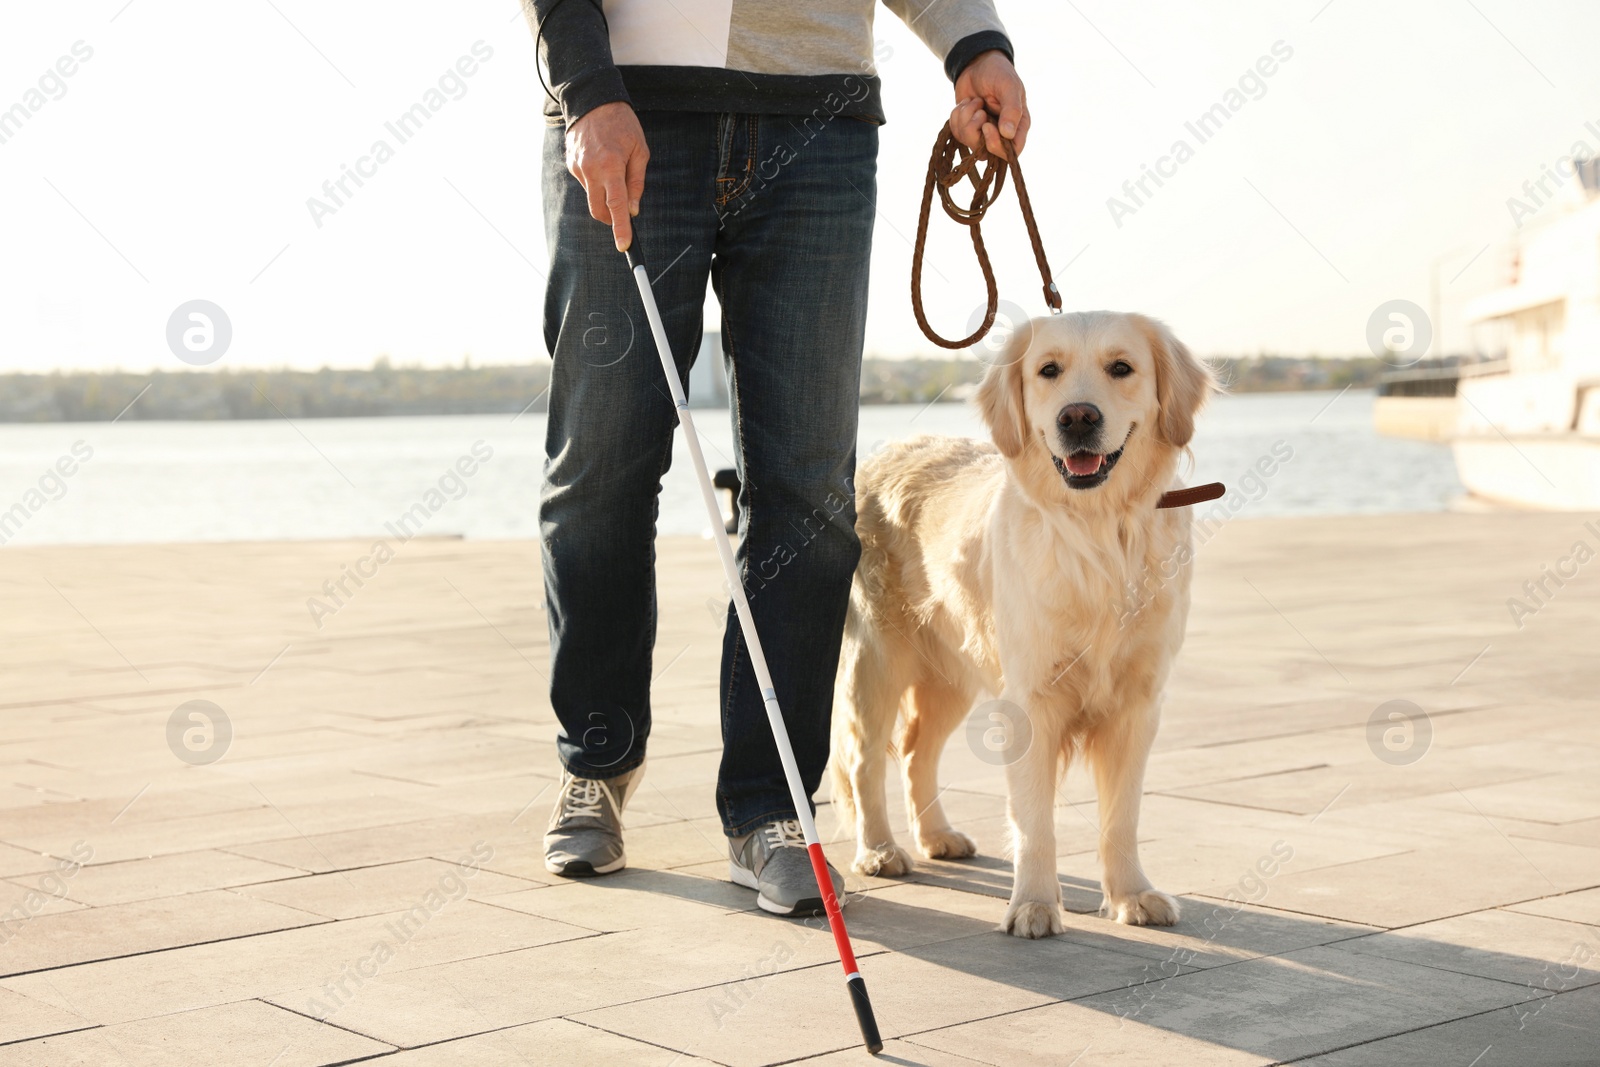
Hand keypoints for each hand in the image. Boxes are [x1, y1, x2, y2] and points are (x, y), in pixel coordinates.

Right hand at [565, 101, 648, 250]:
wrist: (593, 100)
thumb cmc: (622, 124)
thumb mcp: (640, 150)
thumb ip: (636, 182)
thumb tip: (632, 209)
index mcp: (611, 166)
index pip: (616, 206)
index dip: (620, 228)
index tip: (623, 245)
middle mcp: (591, 170)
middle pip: (598, 210)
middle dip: (610, 218)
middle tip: (623, 212)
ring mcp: (578, 168)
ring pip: (592, 196)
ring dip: (604, 193)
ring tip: (613, 166)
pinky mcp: (571, 165)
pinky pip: (586, 182)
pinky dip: (596, 180)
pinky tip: (601, 160)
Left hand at [950, 50, 1028, 159]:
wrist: (977, 63)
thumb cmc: (998, 73)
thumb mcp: (1008, 87)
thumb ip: (1011, 110)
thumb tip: (1008, 134)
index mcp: (1018, 125)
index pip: (1011, 152)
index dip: (996, 146)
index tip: (986, 126)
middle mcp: (1002, 133)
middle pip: (988, 153)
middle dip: (976, 131)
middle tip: (978, 111)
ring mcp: (983, 133)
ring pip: (969, 143)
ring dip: (966, 118)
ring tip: (974, 101)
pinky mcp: (967, 128)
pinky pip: (957, 133)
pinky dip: (957, 116)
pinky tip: (965, 103)